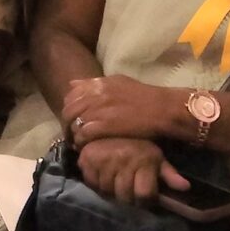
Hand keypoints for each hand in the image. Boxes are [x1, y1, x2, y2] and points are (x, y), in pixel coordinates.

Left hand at [62, 74, 183, 145]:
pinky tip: (86, 147)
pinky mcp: (103, 125)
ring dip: (73, 135)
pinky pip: (82, 135)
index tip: (73, 119)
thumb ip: (94, 83)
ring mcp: (97, 110)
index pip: (70, 95)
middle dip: (67, 124)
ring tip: (78, 143)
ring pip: (73, 124)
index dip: (69, 109)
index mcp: (97, 84)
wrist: (162, 109)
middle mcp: (94, 95)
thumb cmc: (145, 97)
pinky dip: (81, 142)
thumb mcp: (118, 83)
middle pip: (68, 110)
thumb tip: (72, 84)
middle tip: (72, 135)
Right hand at [74, 137, 184, 205]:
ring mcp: (102, 161)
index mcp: (142, 161)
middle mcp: (122, 162)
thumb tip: (186, 187)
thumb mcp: (155, 155)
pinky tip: (104, 174)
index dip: (146, 200)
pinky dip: (97, 182)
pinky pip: (92, 183)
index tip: (146, 196)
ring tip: (117, 180)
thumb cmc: (138, 141)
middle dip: (129, 196)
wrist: (110, 119)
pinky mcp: (86, 160)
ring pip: (107, 191)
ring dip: (112, 190)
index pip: (144, 195)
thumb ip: (168, 173)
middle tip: (130, 188)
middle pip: (124, 197)